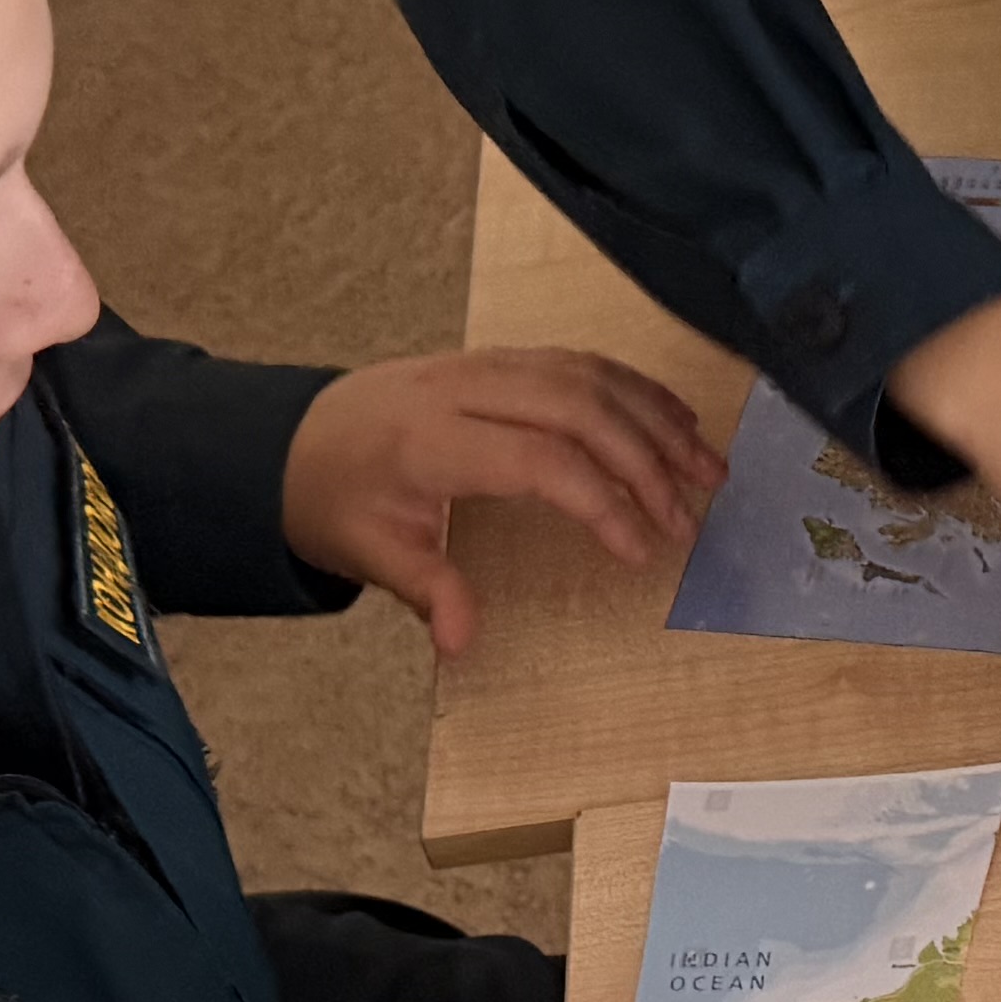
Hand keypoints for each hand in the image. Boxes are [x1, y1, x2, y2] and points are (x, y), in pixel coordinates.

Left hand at [279, 350, 725, 653]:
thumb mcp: (369, 554)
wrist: (291, 439)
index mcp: (430, 441)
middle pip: (579, 408)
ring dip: (657, 421)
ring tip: (709, 470)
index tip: (642, 553)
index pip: (539, 460)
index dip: (601, 502)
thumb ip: (427, 591)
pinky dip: (636, 389)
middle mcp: (465, 389)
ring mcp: (486, 363)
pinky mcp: (501, 357)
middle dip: (647, 463)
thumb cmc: (337, 502)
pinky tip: (676, 423)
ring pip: (590, 375)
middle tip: (690, 520)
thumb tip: (462, 644)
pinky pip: (580, 359)